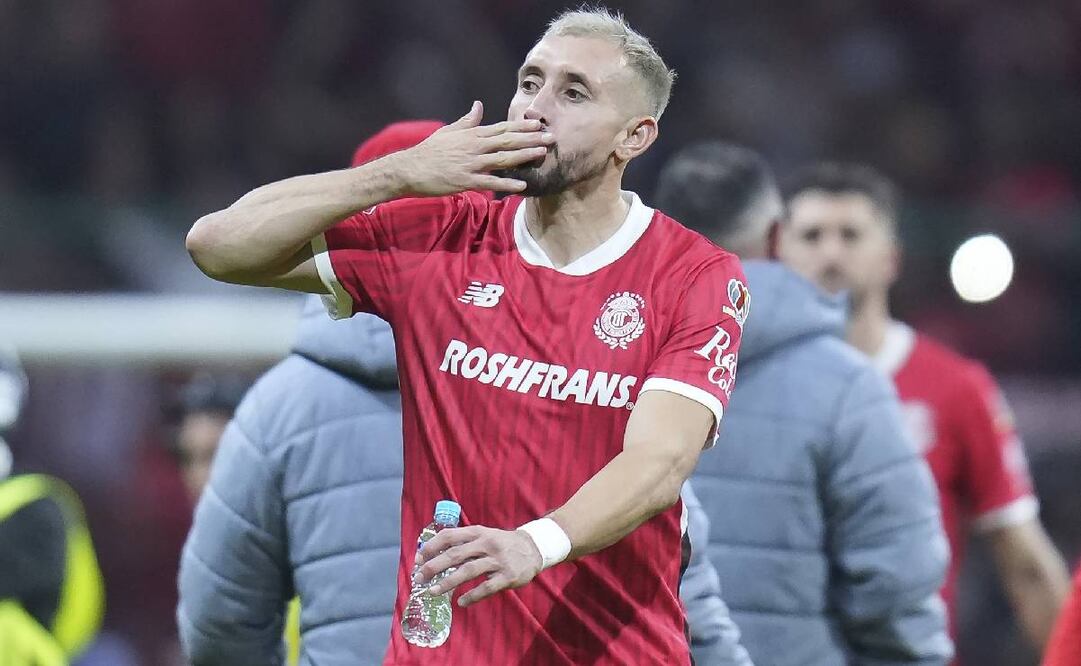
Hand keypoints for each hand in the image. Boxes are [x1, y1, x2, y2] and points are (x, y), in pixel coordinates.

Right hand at [393, 101, 552, 195]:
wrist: (410, 169)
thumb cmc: (429, 151)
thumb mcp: (449, 131)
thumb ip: (467, 121)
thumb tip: (478, 105)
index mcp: (472, 135)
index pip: (502, 128)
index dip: (522, 125)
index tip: (538, 122)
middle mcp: (475, 146)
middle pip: (508, 140)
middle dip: (531, 138)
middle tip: (551, 136)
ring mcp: (471, 164)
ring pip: (503, 158)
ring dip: (525, 156)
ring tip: (542, 154)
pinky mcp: (466, 181)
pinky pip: (491, 182)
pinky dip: (507, 183)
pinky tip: (522, 186)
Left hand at [414, 525, 542, 606]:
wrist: (534, 547)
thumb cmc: (502, 543)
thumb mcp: (484, 535)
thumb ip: (464, 542)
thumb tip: (434, 554)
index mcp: (478, 532)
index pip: (449, 536)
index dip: (431, 547)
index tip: (417, 559)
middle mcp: (486, 544)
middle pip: (455, 554)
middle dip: (433, 566)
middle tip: (418, 578)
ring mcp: (497, 560)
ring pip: (468, 571)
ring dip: (448, 582)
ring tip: (433, 591)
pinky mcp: (507, 576)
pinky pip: (486, 587)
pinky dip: (472, 596)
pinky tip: (461, 603)